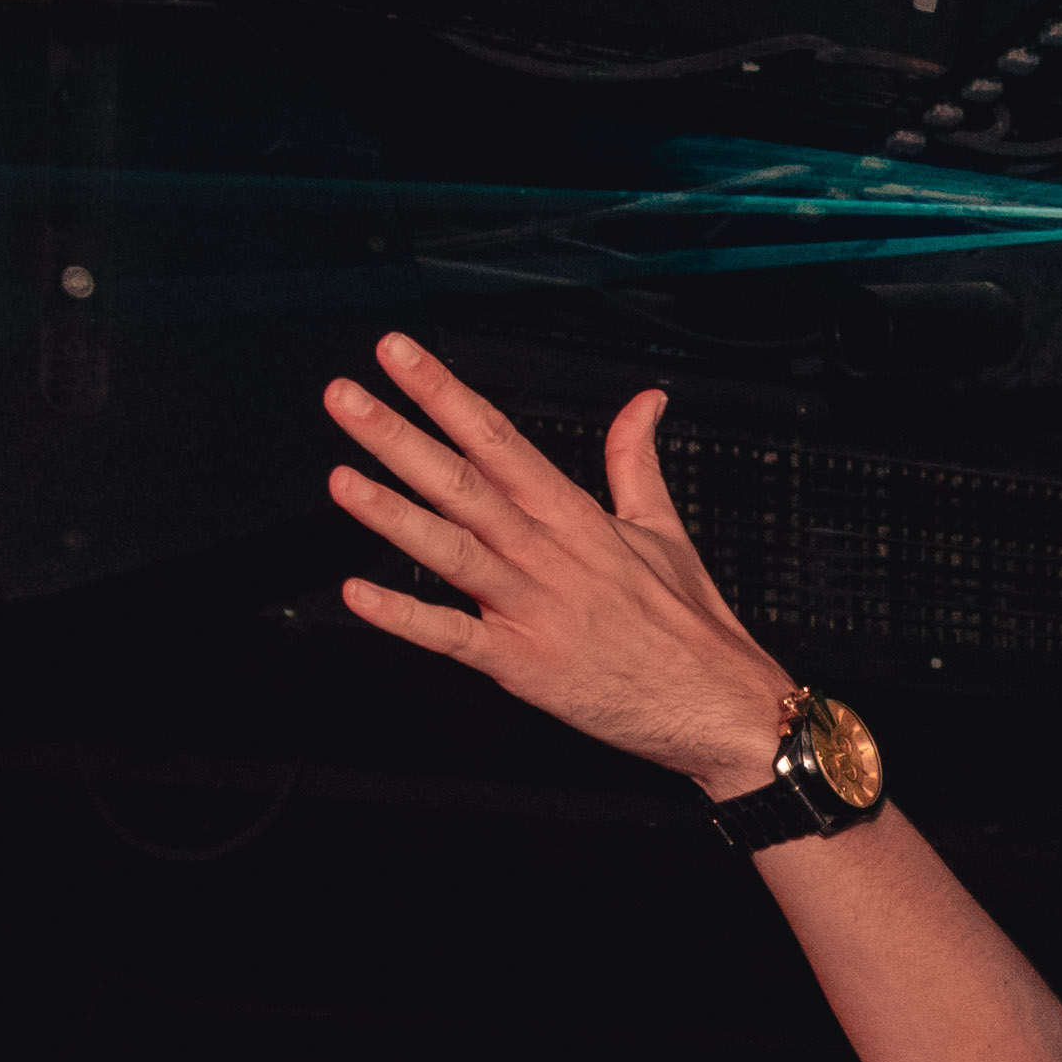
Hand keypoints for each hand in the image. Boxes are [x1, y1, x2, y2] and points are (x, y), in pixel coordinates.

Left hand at [327, 339, 800, 788]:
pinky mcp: (525, 665)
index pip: (498, 438)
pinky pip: (454, 637)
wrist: (720, 705)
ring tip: (341, 479)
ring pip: (452, 550)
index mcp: (576, 516)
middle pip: (463, 482)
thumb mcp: (664, 528)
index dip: (444, 393)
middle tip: (345, 397)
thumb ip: (635, 460)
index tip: (399, 356)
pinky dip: (405, 618)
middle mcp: (549, 553)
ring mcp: (533, 607)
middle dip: (399, 436)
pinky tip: (359, 594)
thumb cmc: (690, 627)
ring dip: (393, 513)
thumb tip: (645, 403)